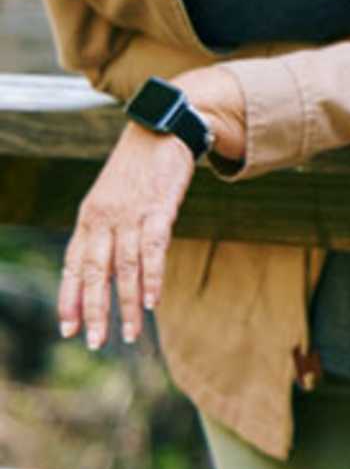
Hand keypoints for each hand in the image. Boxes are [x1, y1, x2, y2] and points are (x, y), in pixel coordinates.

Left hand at [58, 122, 197, 347]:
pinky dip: (151, 277)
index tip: (68, 329)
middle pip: (93, 272)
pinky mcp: (157, 208)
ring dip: (125, 303)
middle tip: (95, 342)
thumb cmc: (139, 168)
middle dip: (93, 310)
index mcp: (89, 218)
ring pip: (122, 267)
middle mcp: (103, 219)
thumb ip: (108, 230)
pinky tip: (153, 301)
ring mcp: (129, 214)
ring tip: (127, 333)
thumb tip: (107, 265)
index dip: (69, 298)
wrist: (163, 127)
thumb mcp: (113, 198)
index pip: (72, 265)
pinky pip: (152, 248)